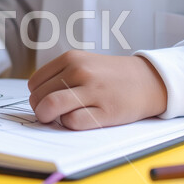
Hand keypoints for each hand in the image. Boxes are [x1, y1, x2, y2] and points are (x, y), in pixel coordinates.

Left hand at [28, 50, 166, 129]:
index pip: (35, 83)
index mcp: (71, 58)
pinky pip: (71, 122)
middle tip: (52, 114)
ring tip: (59, 118)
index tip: (46, 102)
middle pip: (39, 97)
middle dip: (41, 110)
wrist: (149, 80)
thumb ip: (59, 76)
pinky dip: (68, 125)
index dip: (36, 97)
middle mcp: (80, 71)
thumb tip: (36, 99)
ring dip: (49, 118)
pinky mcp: (105, 111)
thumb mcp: (83, 63)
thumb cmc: (110, 76)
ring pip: (50, 107)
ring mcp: (93, 91)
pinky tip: (78, 120)